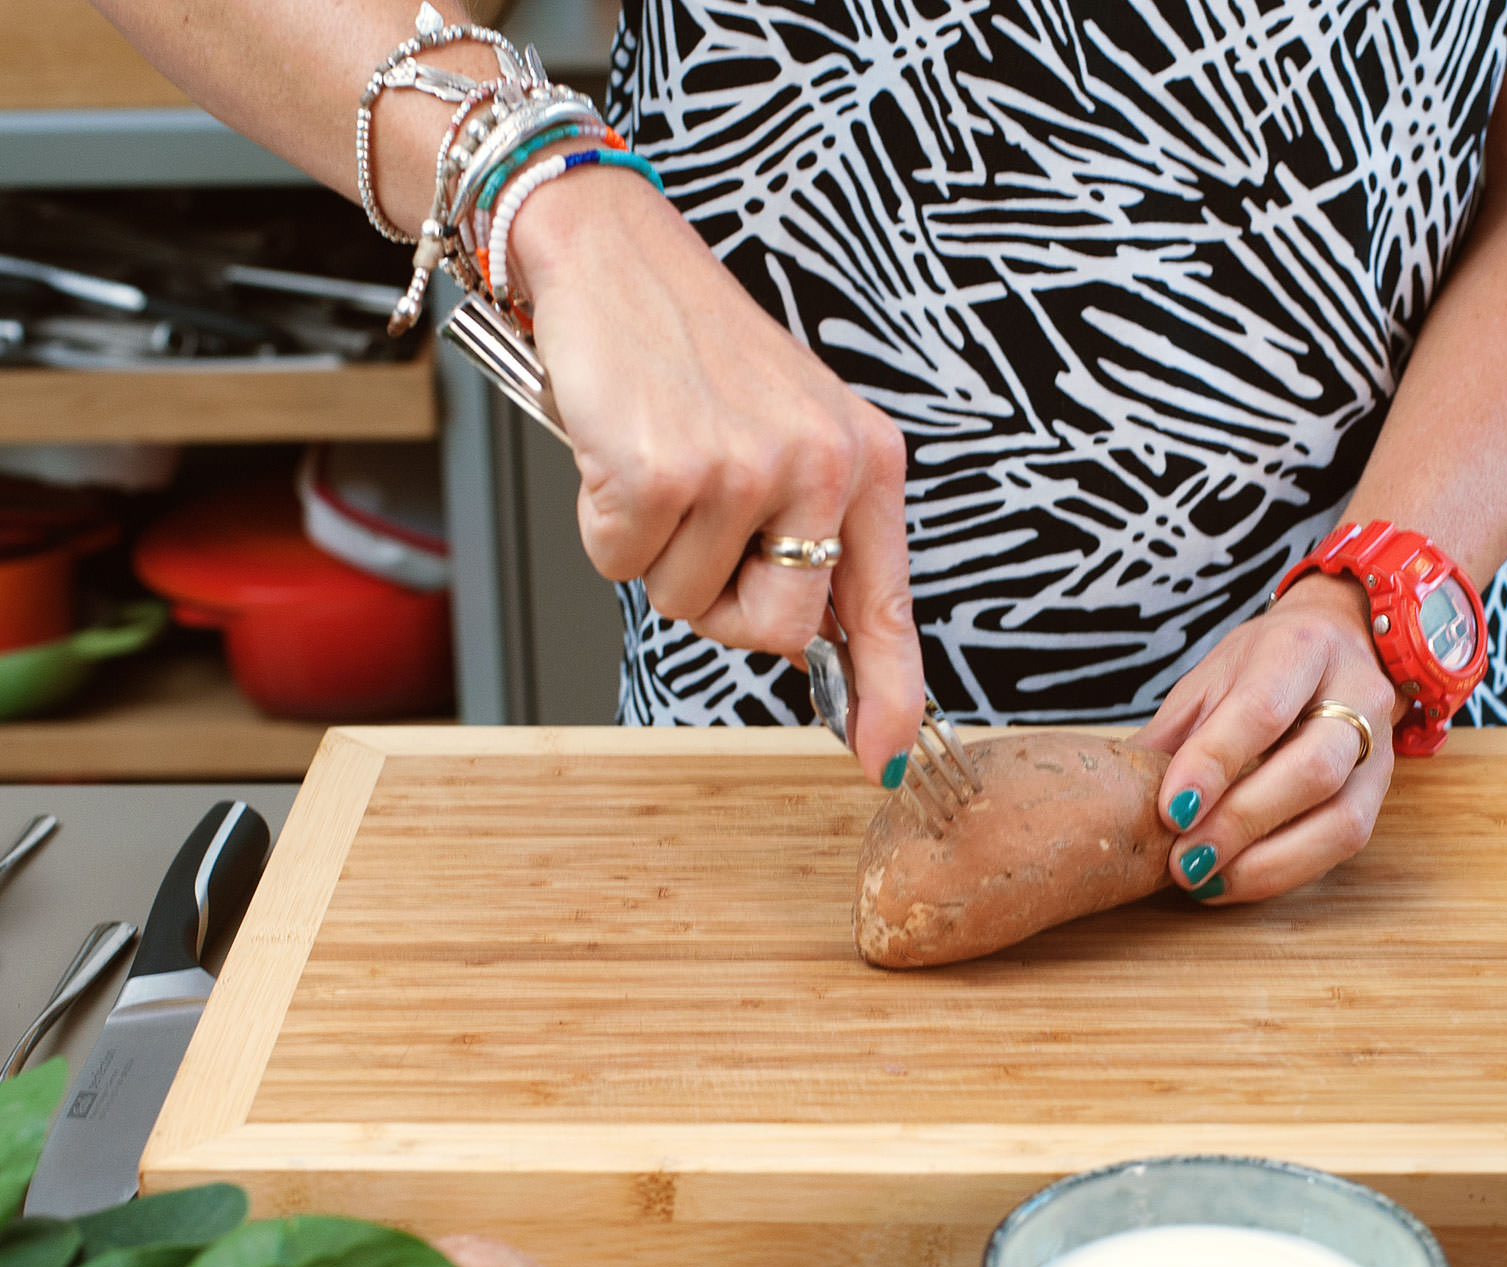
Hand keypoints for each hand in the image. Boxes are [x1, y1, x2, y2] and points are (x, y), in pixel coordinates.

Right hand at [509, 166, 922, 782]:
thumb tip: (815, 650)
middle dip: (724, 606)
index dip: (888, 692)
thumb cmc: (695, 354)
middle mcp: (821, 465)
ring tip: (657, 466)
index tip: (887, 754)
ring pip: (690, 602)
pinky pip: (623, 565)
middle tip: (698, 528)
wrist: (615, 257)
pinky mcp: (665, 472)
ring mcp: (746, 469)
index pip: (886, 606)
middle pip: (778, 631)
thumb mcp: (789, 434)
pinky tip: (617, 453)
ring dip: (655, 552)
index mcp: (864, 462)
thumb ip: (814, 535)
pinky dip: (603, 524)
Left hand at [1127, 573, 1397, 903]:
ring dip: (1267, 863)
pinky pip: (1341, 845)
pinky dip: (1282, 872)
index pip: (1263, 710)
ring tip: (1204, 879)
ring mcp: (1379, 749)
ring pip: (1341, 819)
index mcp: (1301, 649)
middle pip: (1313, 769)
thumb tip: (1113, 796)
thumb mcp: (1210, 678)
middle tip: (1182, 860)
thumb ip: (1173, 734)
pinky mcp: (1380, 794)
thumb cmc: (1262, 665)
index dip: (1214, 764)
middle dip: (1241, 823)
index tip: (1170, 811)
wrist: (1338, 647)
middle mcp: (1355, 695)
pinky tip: (1231, 879)